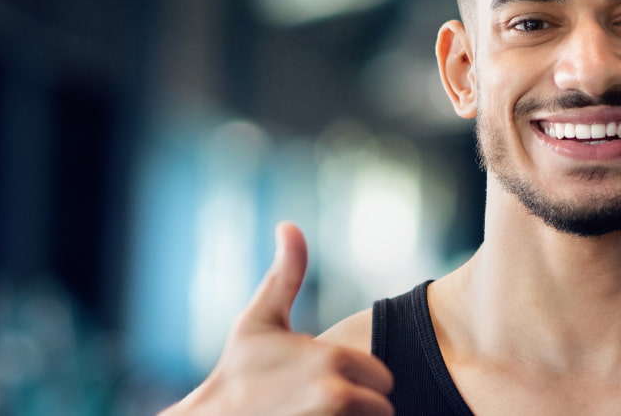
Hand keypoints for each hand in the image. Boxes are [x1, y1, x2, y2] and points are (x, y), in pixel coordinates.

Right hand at [163, 222, 393, 415]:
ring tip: (318, 415)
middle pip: (382, 407)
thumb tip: (289, 224)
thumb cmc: (237, 372)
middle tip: (325, 404)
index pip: (383, 378)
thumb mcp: (260, 320)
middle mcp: (338, 394)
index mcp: (333, 358)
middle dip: (362, 406)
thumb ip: (286, 274)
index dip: (362, 381)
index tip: (331, 382)